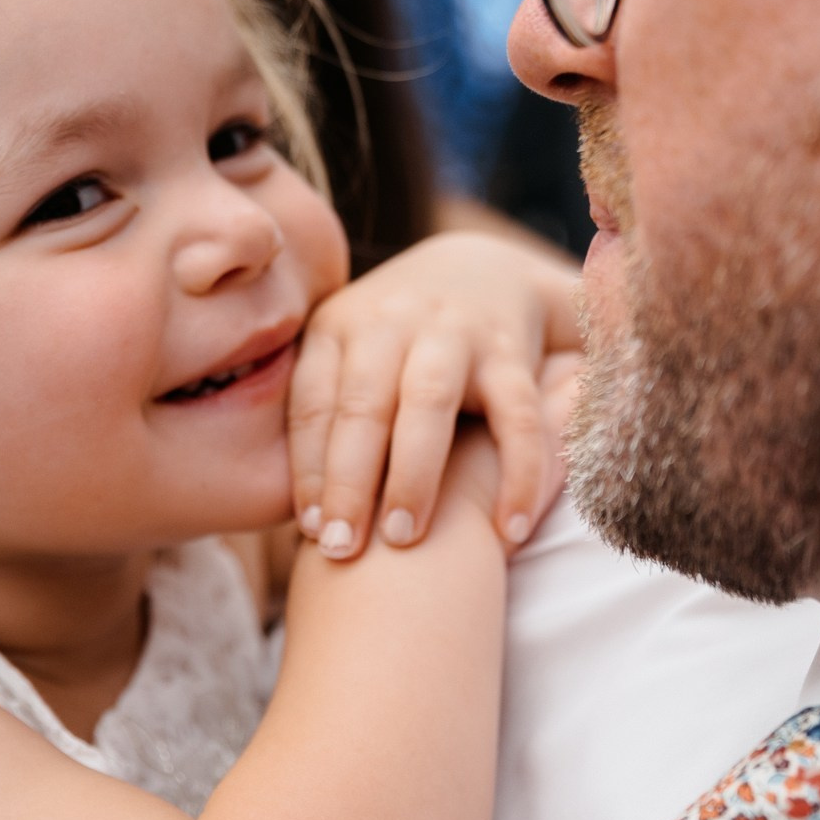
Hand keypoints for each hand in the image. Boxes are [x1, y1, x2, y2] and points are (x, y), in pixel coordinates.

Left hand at [288, 232, 579, 557]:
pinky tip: (509, 530)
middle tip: (342, 550)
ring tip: (403, 540)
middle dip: (349, 482)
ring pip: (428, 403)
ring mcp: (453, 334)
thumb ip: (324, 409)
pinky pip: (514, 418)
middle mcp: (392, 324)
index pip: (313, 404)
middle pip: (363, 405)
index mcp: (340, 327)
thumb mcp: (349, 351)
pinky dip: (517, 474)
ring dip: (413, 474)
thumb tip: (301, 517)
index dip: (308, 469)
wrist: (483, 268)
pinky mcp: (510, 354)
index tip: (310, 530)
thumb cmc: (397, 344)